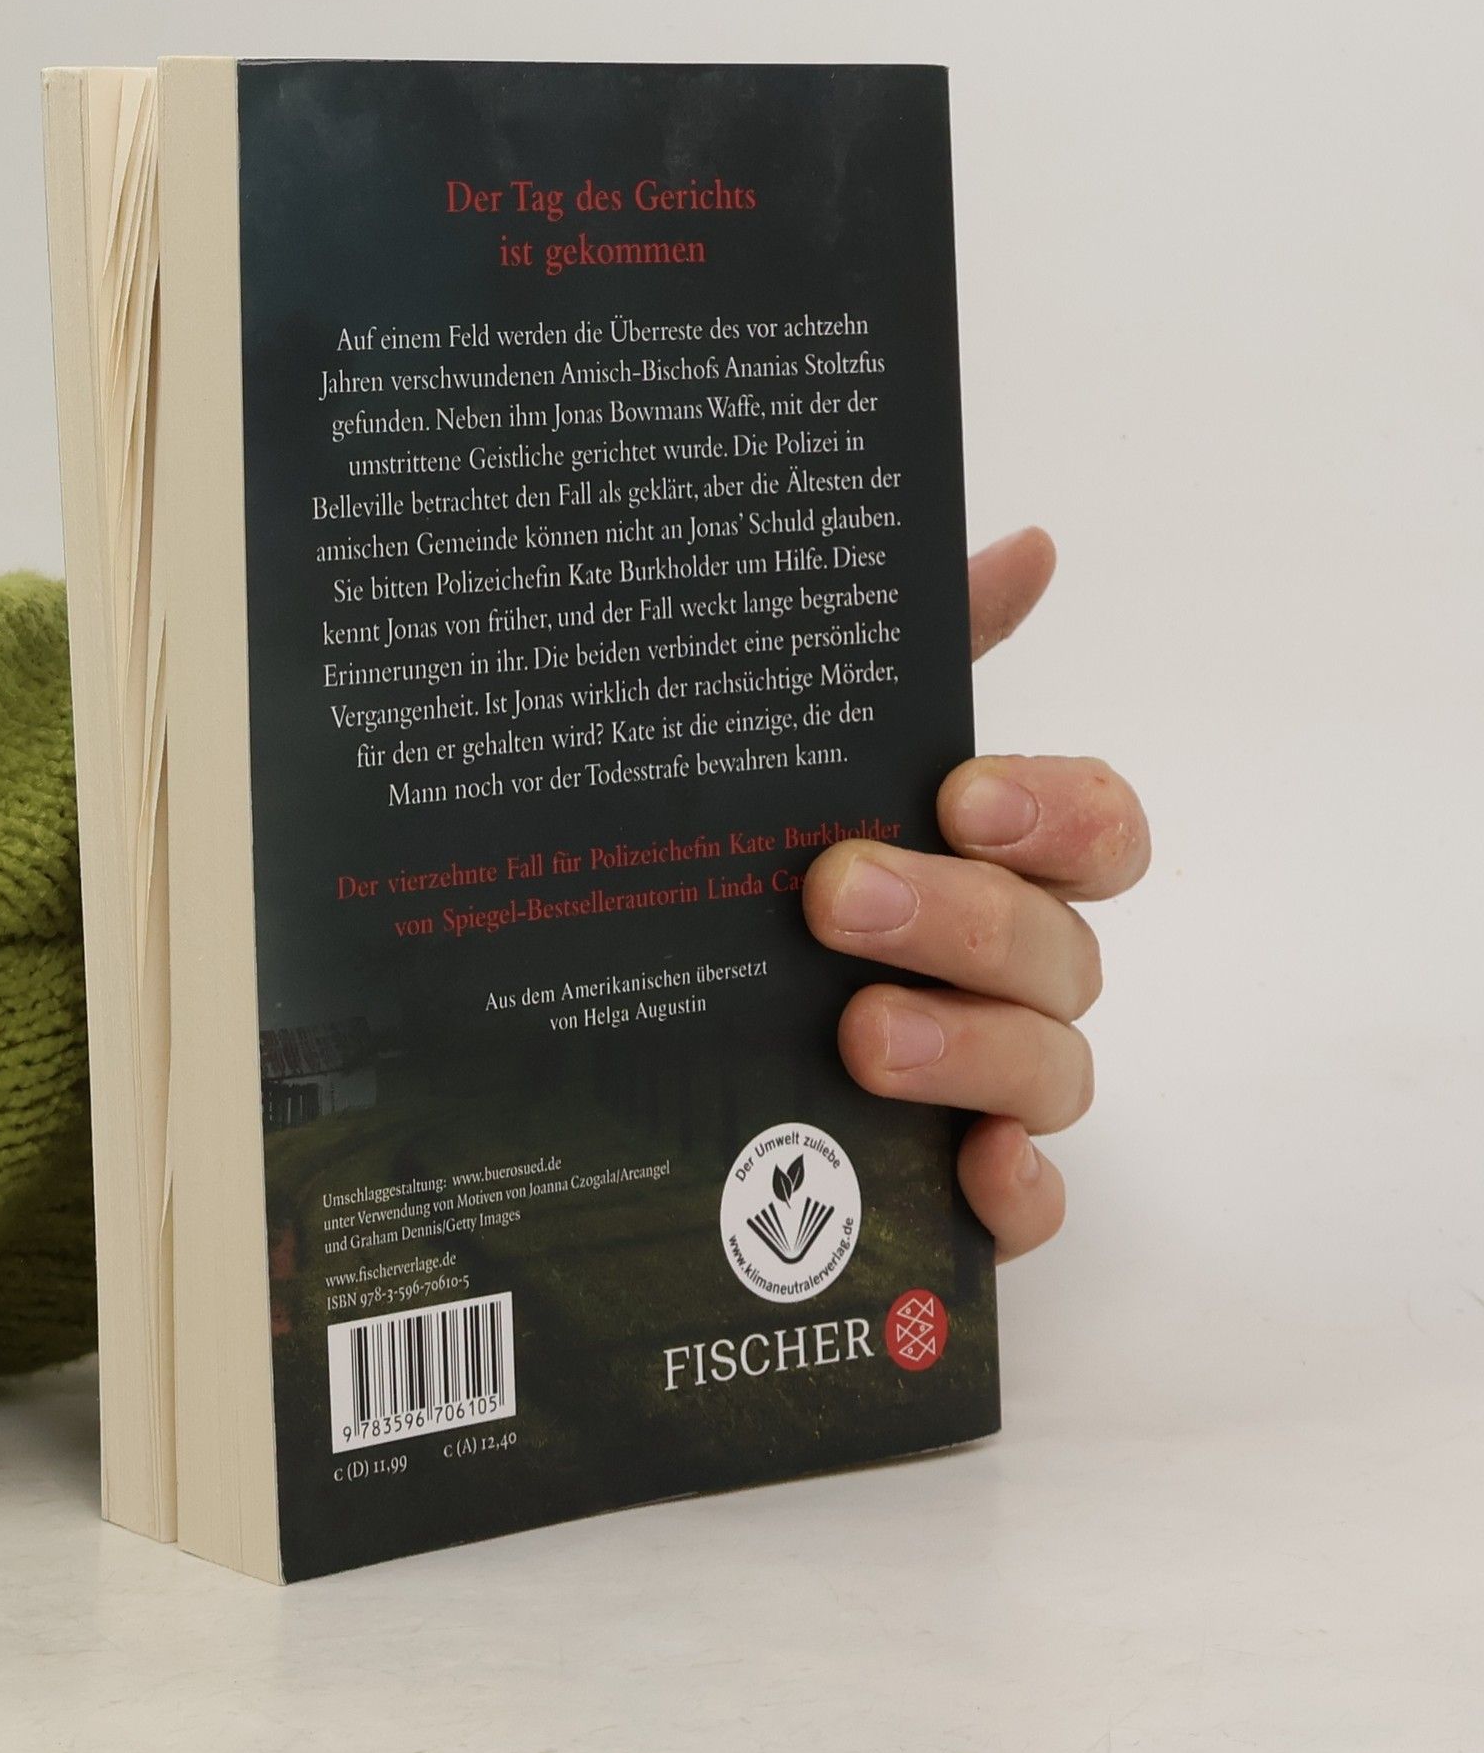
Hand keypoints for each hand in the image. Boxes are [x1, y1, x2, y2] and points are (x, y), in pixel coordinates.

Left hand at [800, 529, 1148, 1260]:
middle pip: (1059, 950)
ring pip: (1053, 1072)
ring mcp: (996, 1085)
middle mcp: (1016, 972)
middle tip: (839, 897)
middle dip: (963, 918)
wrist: (655, 1028)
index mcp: (999, 867)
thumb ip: (922, 654)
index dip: (1057, 816)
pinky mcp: (960, 1186)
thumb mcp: (823, 755)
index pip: (1098, 831)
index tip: (960, 795)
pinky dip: (1017, 1196)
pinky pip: (1032, 1208)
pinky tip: (971, 1176)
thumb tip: (1029, 544)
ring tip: (861, 1035)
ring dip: (973, 1048)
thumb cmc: (777, 869)